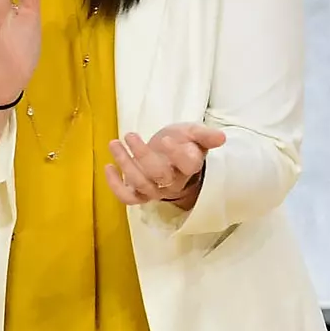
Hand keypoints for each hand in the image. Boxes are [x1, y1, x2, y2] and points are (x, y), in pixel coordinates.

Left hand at [105, 123, 227, 207]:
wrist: (170, 152)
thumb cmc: (182, 141)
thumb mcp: (193, 132)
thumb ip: (205, 134)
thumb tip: (221, 137)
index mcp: (190, 166)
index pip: (187, 165)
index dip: (177, 154)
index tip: (167, 139)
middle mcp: (173, 182)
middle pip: (159, 175)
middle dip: (143, 155)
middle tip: (130, 135)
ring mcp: (156, 190)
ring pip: (141, 185)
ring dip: (125, 164)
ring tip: (114, 143)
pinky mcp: (140, 193)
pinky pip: (128, 198)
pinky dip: (115, 186)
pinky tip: (107, 167)